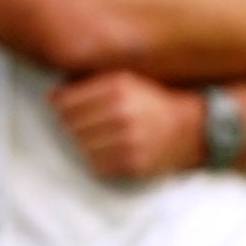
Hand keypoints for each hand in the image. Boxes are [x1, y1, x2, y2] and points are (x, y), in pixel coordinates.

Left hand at [54, 71, 206, 178]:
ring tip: (101, 138)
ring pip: (80, 146)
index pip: (64, 102)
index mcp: (117, 88)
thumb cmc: (153, 102)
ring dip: (86, 143)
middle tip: (88, 125)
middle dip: (73, 125)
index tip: (68, 108)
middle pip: (69, 125)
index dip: (61, 106)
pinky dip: (98, 160)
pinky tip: (111, 151)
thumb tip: (53, 96)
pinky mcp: (133, 163)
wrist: (193, 128)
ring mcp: (128, 140)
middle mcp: (122, 113)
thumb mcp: (126, 80)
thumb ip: (92, 82)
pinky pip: (96, 165)